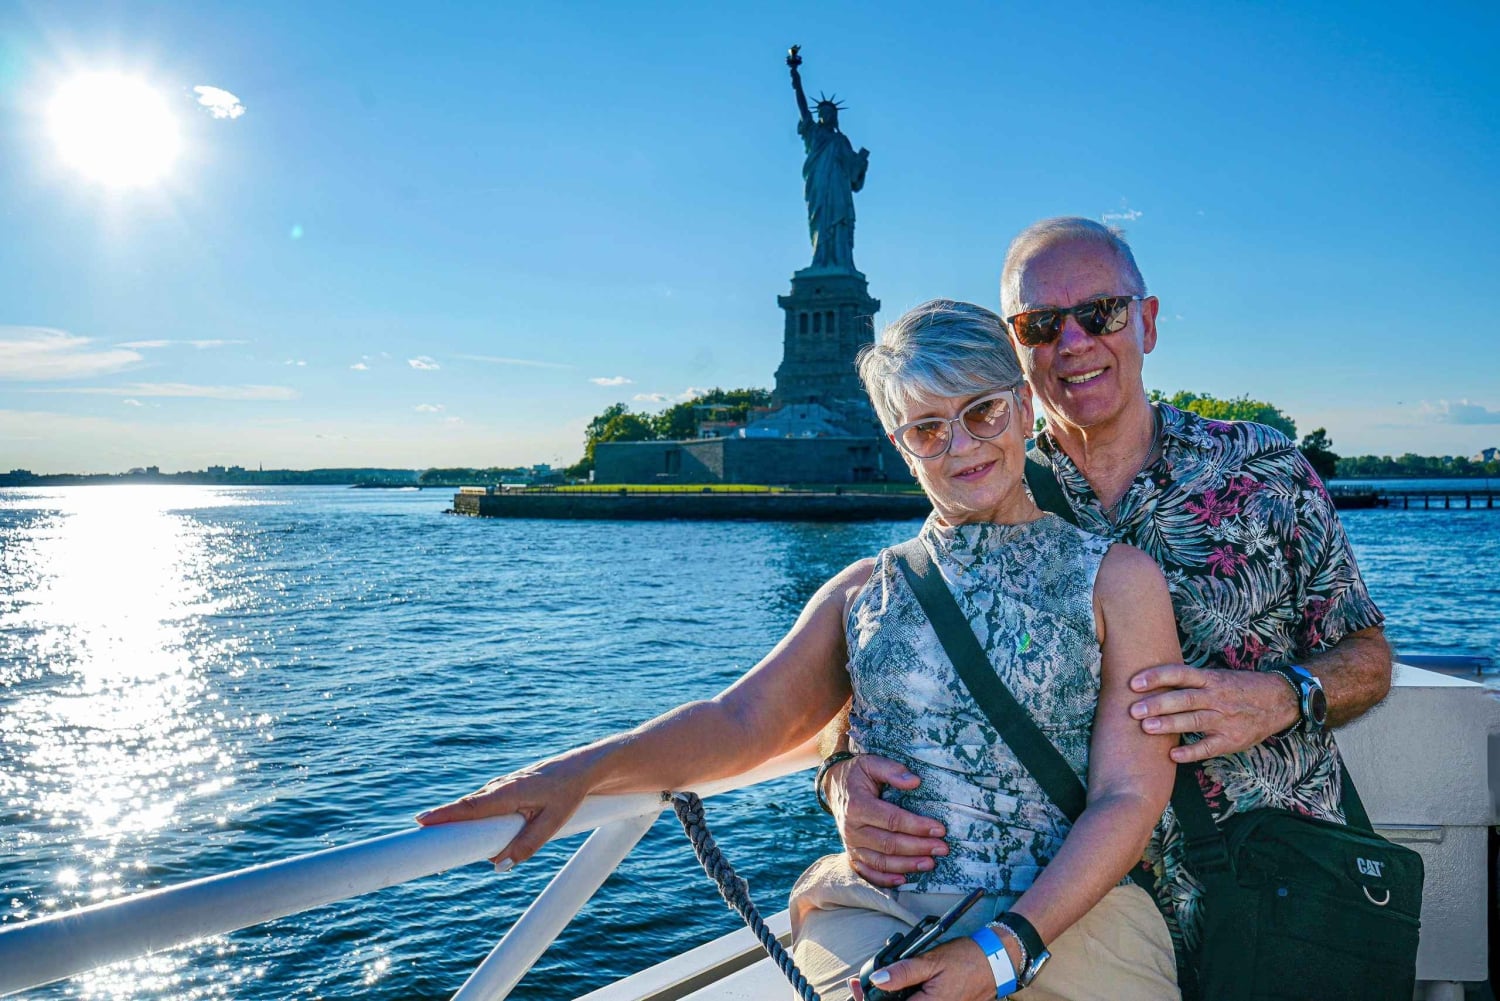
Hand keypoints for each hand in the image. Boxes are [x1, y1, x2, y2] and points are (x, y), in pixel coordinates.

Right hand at [414, 756, 591, 866]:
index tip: (420, 821)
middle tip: (418, 830)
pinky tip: (475, 830)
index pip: (471, 806)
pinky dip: (476, 816)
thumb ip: (528, 845)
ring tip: (438, 832)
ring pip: (476, 806)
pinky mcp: (508, 789)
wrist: (585, 768)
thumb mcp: (553, 823)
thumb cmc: (570, 793)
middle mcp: (501, 786)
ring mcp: (503, 786)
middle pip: (466, 806)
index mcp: (509, 792)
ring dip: (461, 819)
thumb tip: (499, 865)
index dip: (445, 814)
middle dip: (443, 818)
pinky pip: (486, 805)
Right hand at [827, 754, 947, 887]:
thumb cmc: (857, 774)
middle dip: (918, 847)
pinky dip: (884, 879)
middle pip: (889, 844)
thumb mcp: (872, 763)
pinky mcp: (851, 853)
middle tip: (942, 848)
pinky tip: (903, 880)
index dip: (917, 826)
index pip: (892, 820)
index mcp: (857, 805)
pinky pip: (867, 872)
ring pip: (881, 861)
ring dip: (907, 865)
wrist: (834, 786)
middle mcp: (852, 828)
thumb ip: (892, 770)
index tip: (939, 829)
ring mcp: (850, 844)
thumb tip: (915, 782)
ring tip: (930, 864)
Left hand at [850, 937, 995, 1000]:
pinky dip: (899, 997)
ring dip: (885, 999)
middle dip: (873, 1000)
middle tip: (856, 985)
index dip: (868, 1000)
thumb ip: (904, 972)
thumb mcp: (932, 961)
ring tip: (868, 984)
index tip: (855, 987)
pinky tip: (889, 986)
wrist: (994, 963)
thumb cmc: (966, 960)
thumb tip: (877, 979)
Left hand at [1128, 664, 1299, 762]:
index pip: (1180, 674)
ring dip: (1169, 725)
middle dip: (1158, 704)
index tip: (1134, 683)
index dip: (1156, 677)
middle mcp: (1217, 696)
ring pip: (1195, 720)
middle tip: (1133, 710)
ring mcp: (1226, 718)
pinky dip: (1191, 752)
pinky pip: (1209, 747)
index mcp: (1211, 678)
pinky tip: (1173, 755)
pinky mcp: (1233, 739)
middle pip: (1185, 698)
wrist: (1280, 700)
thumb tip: (1152, 682)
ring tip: (1146, 728)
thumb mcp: (1217, 676)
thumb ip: (1190, 681)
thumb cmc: (1240, 687)